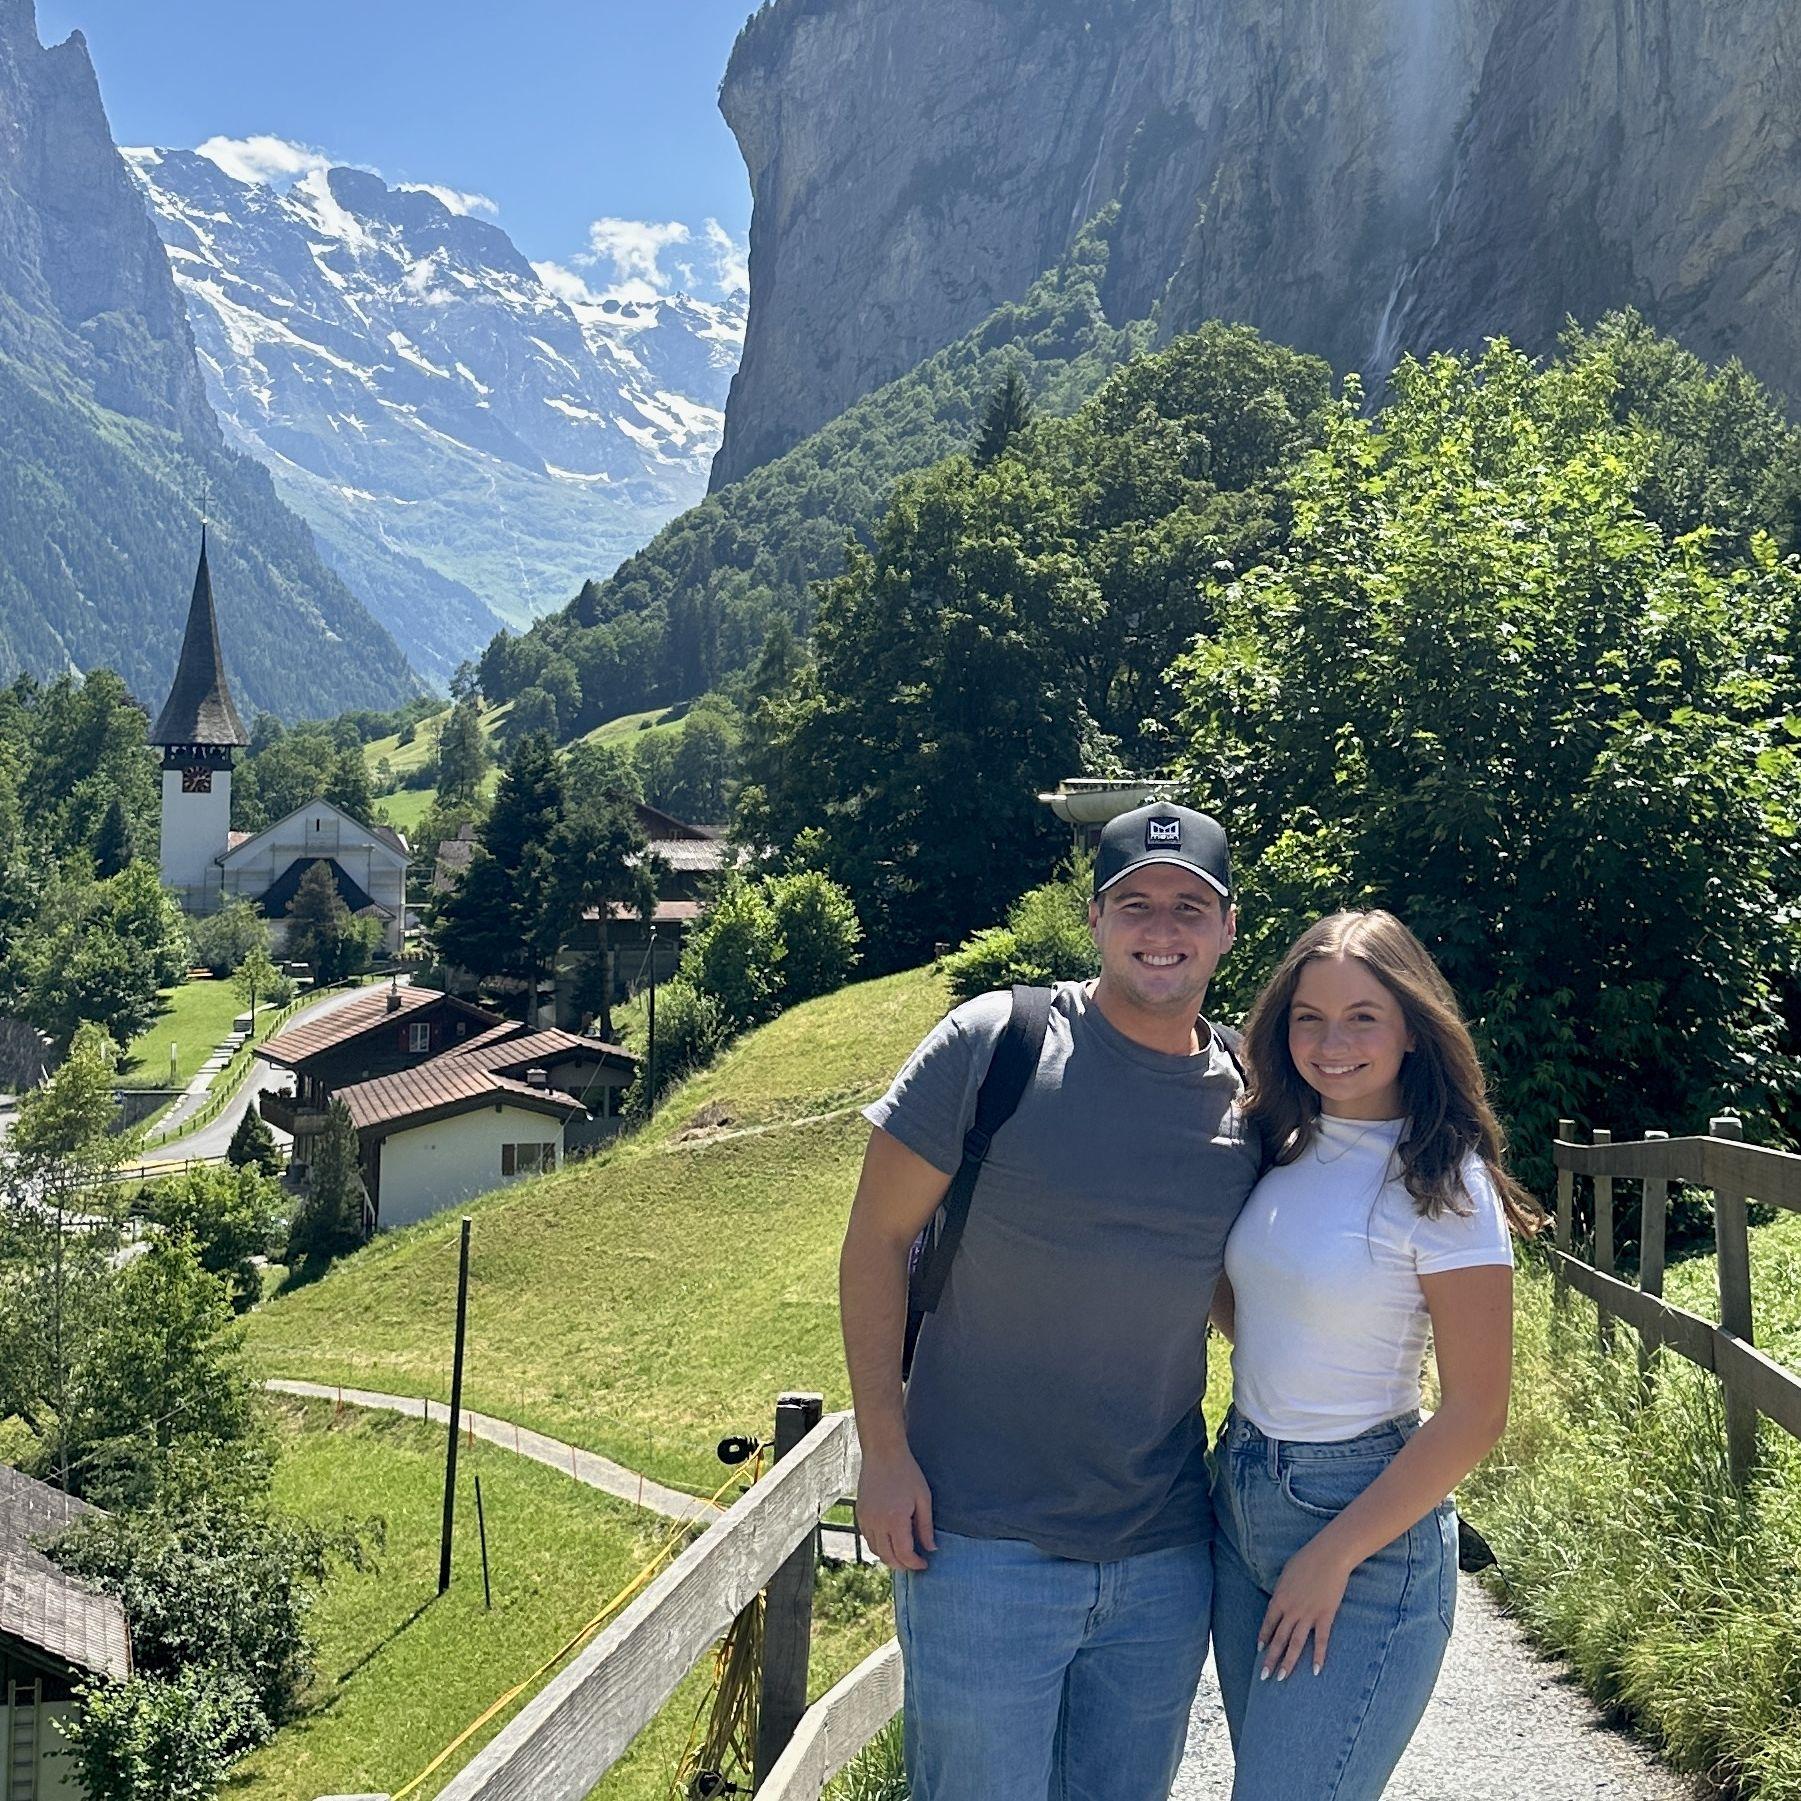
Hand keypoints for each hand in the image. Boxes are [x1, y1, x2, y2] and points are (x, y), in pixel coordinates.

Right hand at [857, 1445, 935, 1570]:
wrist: (882, 1453)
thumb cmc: (907, 1473)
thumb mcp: (923, 1498)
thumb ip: (926, 1526)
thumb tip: (931, 1548)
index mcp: (895, 1520)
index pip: (904, 1554)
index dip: (915, 1564)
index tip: (925, 1564)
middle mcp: (877, 1523)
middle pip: (888, 1557)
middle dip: (902, 1565)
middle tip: (914, 1564)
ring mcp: (865, 1519)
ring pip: (875, 1550)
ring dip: (889, 1557)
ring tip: (902, 1555)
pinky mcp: (859, 1513)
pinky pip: (868, 1538)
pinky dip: (878, 1545)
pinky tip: (889, 1541)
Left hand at [1259, 1535, 1353, 1679]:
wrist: (1328, 1555)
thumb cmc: (1306, 1559)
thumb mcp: (1286, 1574)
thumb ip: (1282, 1590)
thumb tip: (1279, 1600)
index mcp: (1279, 1598)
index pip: (1268, 1623)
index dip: (1264, 1638)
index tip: (1260, 1651)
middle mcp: (1291, 1610)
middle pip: (1278, 1638)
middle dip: (1271, 1659)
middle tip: (1264, 1676)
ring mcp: (1308, 1614)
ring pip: (1295, 1643)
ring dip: (1288, 1662)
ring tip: (1282, 1678)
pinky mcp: (1325, 1616)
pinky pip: (1321, 1640)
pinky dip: (1318, 1656)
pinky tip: (1314, 1670)